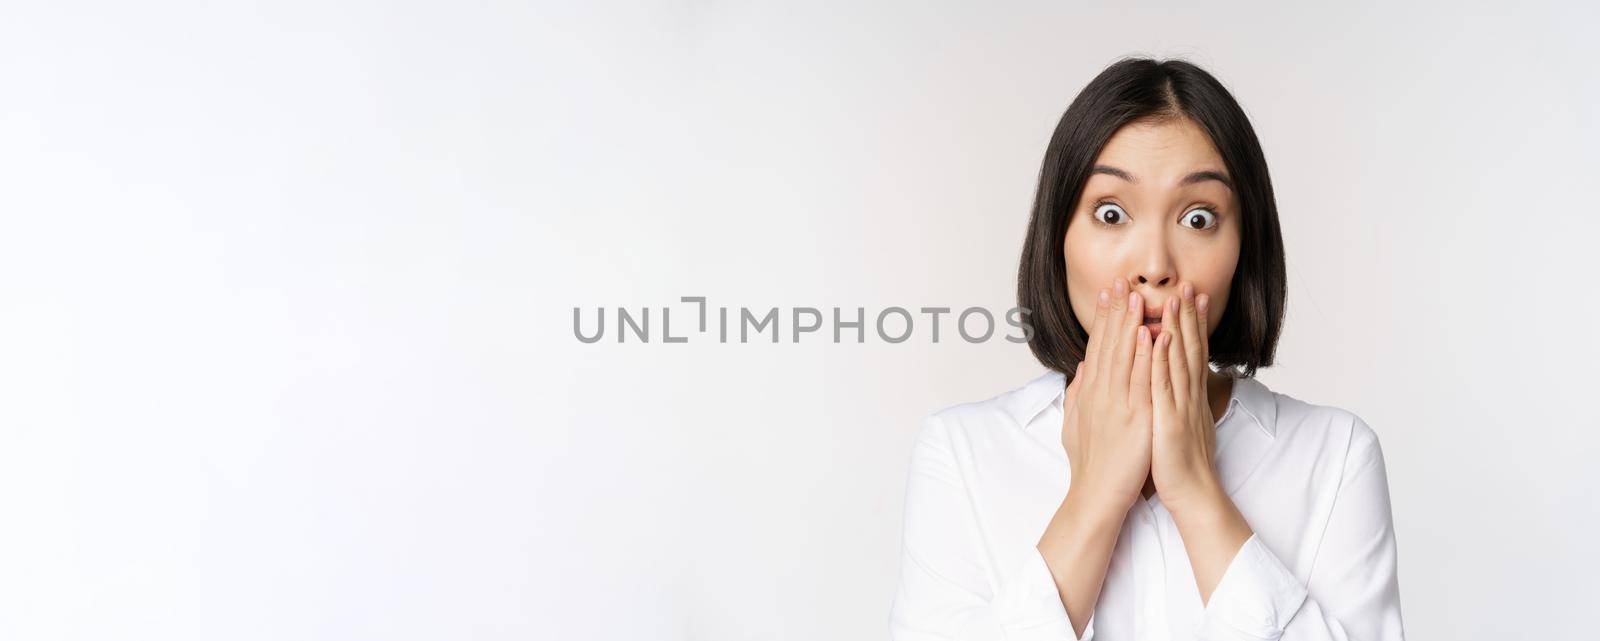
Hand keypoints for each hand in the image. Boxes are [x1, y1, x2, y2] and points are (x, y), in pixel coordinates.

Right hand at [1061, 276, 1154, 511]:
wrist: (1095, 495)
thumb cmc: (1090, 463)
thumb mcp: (1076, 423)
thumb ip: (1078, 394)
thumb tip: (1081, 370)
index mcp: (1090, 393)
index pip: (1098, 347)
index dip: (1104, 318)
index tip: (1110, 293)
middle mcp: (1100, 393)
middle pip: (1108, 344)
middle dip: (1115, 311)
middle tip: (1121, 281)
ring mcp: (1116, 404)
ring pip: (1124, 356)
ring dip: (1130, 324)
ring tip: (1135, 296)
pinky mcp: (1134, 418)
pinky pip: (1140, 381)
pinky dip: (1145, 356)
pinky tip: (1149, 334)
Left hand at [1149, 281, 1222, 509]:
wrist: (1193, 494)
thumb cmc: (1180, 463)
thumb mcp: (1177, 424)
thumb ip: (1173, 401)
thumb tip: (1167, 384)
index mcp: (1186, 397)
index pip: (1189, 353)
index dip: (1189, 324)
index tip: (1189, 297)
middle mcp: (1187, 396)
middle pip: (1188, 348)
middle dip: (1187, 315)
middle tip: (1187, 284)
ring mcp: (1179, 406)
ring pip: (1178, 359)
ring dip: (1177, 327)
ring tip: (1174, 298)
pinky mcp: (1168, 420)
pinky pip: (1164, 384)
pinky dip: (1161, 359)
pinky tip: (1159, 337)